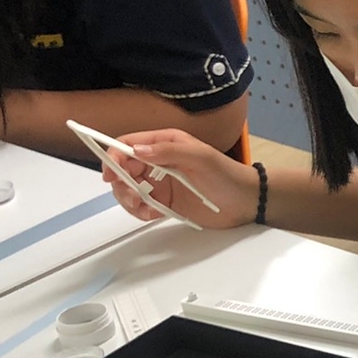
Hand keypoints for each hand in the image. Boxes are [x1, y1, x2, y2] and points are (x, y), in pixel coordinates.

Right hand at [103, 129, 258, 226]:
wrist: (246, 202)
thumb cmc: (228, 175)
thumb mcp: (201, 157)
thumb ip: (169, 151)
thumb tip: (137, 150)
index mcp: (166, 143)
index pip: (128, 145)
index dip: (114, 156)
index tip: (111, 174)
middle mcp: (158, 162)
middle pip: (123, 169)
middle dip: (121, 183)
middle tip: (133, 196)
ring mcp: (160, 183)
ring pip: (128, 189)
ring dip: (128, 199)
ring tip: (143, 207)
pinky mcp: (164, 202)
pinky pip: (141, 206)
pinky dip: (140, 212)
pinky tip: (153, 214)